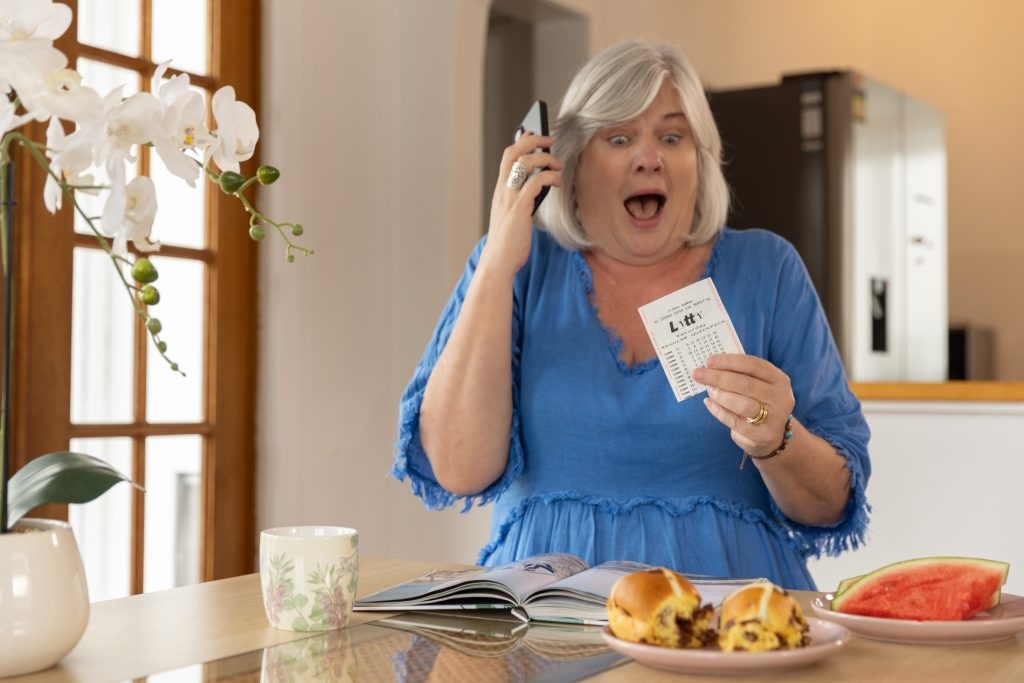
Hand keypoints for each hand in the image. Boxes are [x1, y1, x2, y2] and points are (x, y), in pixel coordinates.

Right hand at [483, 133, 561, 276]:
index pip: (507, 156)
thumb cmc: (509, 241)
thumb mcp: (513, 214)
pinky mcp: (520, 208)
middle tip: (550, 139)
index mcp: (500, 190)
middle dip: (533, 140)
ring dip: (545, 158)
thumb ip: (522, 198)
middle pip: (514, 152)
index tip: (533, 134)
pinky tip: (558, 182)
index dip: (521, 141)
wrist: (499, 260)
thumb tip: (541, 185)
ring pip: (524, 163)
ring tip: (558, 164)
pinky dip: (549, 177)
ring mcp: (510, 198)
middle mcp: (502, 190)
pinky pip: (535, 182)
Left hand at [692, 353, 794, 457]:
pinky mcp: (761, 435)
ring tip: (708, 390)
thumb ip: (740, 374)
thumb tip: (711, 366)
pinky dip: (719, 412)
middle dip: (719, 377)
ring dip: (721, 395)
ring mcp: (773, 418)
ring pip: (743, 404)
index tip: (709, 361)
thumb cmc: (758, 402)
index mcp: (779, 379)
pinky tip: (709, 403)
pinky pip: (736, 422)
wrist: (772, 436)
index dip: (730, 362)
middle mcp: (780, 397)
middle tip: (698, 374)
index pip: (754, 365)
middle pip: (746, 384)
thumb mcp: (757, 385)